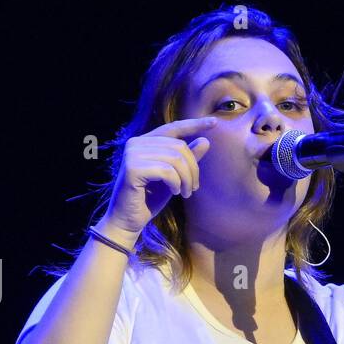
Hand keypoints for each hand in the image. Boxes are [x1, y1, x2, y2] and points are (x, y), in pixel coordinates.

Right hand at [103, 116, 218, 235]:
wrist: (128, 221)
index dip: (194, 124)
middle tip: (193, 188)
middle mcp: (136, 143)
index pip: (173, 127)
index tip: (215, 122)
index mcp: (145, 142)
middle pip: (179, 146)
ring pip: (175, 159)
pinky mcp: (132, 168)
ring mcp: (132, 154)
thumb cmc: (150, 199)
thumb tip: (205, 141)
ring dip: (186, 179)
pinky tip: (174, 193)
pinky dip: (176, 183)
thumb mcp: (175, 177)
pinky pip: (167, 171)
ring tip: (185, 193)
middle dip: (193, 169)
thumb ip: (187, 159)